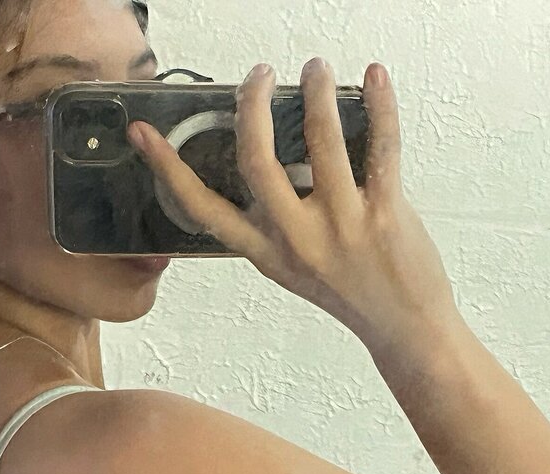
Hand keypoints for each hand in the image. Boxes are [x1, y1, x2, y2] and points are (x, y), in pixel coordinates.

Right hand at [128, 59, 460, 355]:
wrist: (405, 329)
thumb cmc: (352, 292)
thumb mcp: (296, 265)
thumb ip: (279, 221)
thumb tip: (276, 156)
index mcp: (266, 251)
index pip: (205, 208)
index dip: (169, 168)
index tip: (144, 135)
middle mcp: (297, 239)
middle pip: (256, 162)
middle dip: (252, 105)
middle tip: (260, 74)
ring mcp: (342, 227)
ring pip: (320, 141)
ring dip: (317, 93)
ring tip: (317, 68)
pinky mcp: (385, 215)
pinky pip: (381, 147)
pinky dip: (380, 106)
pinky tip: (375, 77)